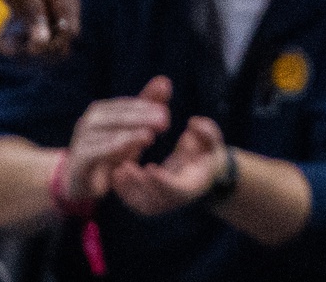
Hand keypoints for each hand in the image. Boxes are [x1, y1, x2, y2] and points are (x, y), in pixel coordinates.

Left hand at [0, 0, 79, 56]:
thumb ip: (35, 14)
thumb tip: (41, 44)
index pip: (70, 31)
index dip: (54, 44)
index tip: (30, 49)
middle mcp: (61, 9)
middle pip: (59, 42)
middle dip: (36, 49)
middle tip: (11, 50)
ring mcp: (49, 15)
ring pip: (43, 44)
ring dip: (24, 49)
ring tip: (3, 47)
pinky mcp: (36, 19)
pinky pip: (30, 39)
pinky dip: (17, 43)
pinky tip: (2, 43)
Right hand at [63, 75, 173, 203]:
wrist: (79, 180)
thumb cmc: (107, 151)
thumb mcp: (129, 131)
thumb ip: (145, 107)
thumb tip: (165, 80)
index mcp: (102, 110)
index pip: (127, 106)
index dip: (147, 107)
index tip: (165, 112)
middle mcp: (90, 120)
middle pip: (119, 117)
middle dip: (143, 118)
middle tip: (164, 122)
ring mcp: (82, 139)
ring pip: (109, 134)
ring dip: (130, 135)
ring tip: (150, 136)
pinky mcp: (79, 159)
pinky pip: (96, 153)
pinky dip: (113, 150)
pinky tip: (129, 151)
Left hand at [111, 113, 226, 215]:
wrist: (200, 173)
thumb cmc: (206, 155)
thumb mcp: (212, 142)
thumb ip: (207, 132)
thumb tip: (193, 123)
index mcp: (191, 187)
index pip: (176, 189)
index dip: (163, 181)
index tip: (151, 168)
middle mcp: (174, 200)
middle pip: (154, 199)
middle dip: (139, 185)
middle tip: (125, 168)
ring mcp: (159, 203)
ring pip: (140, 202)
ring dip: (126, 187)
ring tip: (116, 168)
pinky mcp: (147, 201)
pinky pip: (132, 199)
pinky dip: (123, 188)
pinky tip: (113, 171)